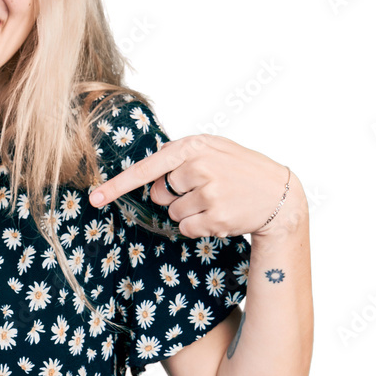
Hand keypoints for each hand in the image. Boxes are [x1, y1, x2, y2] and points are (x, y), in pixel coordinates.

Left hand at [87, 133, 291, 238]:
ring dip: (189, 212)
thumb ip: (180, 156)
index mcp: (193, 147)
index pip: (146, 168)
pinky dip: (199, 227)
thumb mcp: (213, 149)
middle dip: (173, 196)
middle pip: (158, 194)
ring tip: (217, 201)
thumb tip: (151, 171)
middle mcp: (199, 167)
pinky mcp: (216, 217)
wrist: (280, 195)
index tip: (95, 197)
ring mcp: (208, 193)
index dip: (117, 185)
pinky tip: (220, 215)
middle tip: (204, 189)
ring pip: (172, 213)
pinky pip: (186, 228)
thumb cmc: (240, 170)